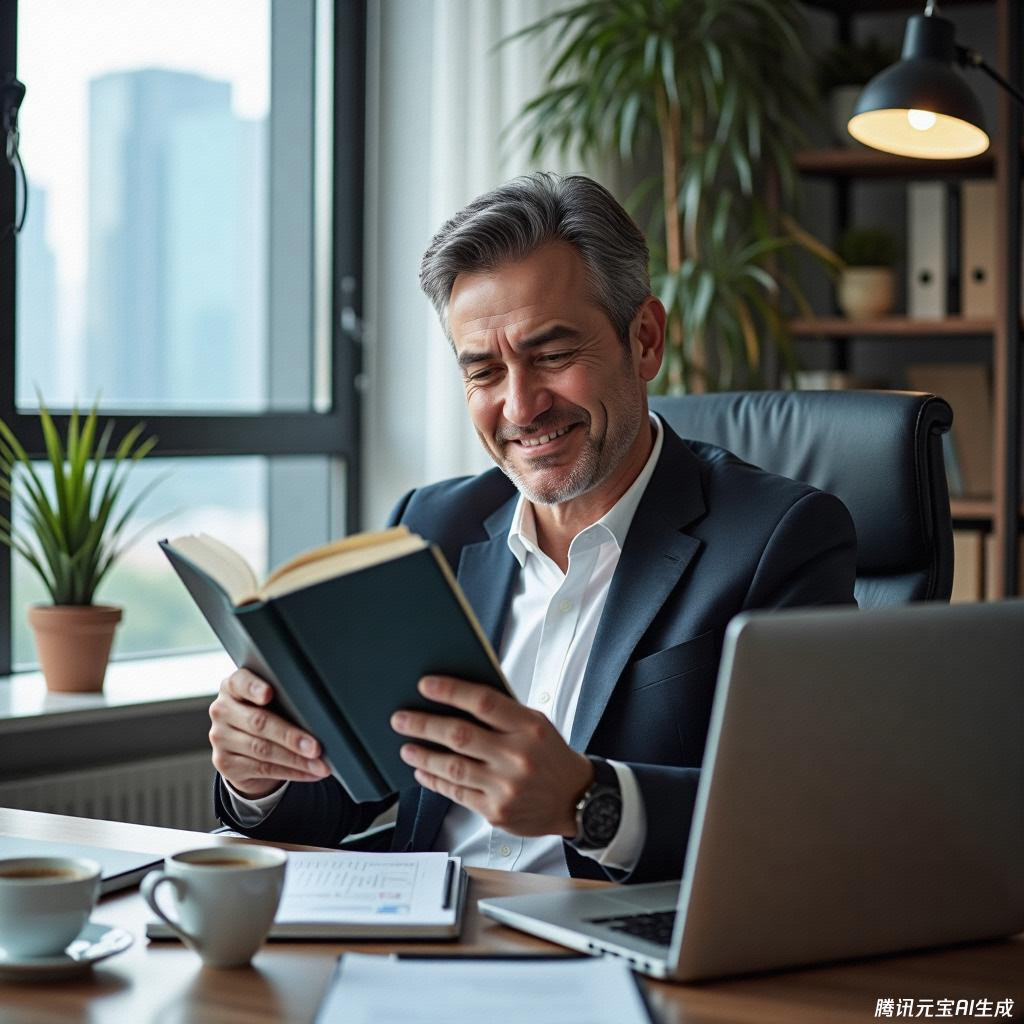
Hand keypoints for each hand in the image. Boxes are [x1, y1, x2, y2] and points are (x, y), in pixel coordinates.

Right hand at [208, 668, 329, 798]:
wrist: (243, 745)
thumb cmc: (266, 713)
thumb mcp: (270, 700)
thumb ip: (284, 697)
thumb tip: (317, 713)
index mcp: (233, 686)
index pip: (240, 682)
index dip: (254, 688)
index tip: (269, 693)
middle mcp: (222, 710)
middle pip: (258, 722)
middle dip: (291, 737)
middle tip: (316, 747)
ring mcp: (220, 738)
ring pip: (262, 750)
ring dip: (297, 760)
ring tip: (320, 765)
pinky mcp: (225, 763)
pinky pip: (263, 769)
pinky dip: (291, 772)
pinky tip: (310, 772)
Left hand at [390, 675, 592, 836]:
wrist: (577, 799)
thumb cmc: (551, 755)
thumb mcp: (536, 724)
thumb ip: (503, 714)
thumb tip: (456, 699)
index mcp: (529, 727)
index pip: (483, 702)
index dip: (451, 691)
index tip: (425, 685)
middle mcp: (517, 756)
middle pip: (460, 735)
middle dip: (424, 725)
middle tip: (400, 719)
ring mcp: (506, 786)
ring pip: (453, 767)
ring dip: (424, 755)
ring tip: (406, 747)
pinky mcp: (496, 811)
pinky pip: (457, 793)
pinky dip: (435, 780)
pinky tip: (423, 771)